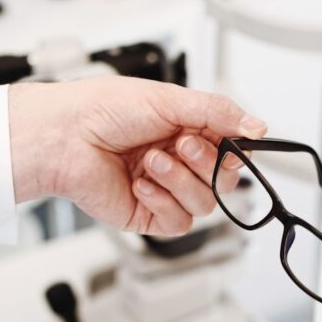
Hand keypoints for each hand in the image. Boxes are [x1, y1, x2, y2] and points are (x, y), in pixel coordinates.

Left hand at [9, 76, 264, 235]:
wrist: (64, 138)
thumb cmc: (102, 111)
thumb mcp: (170, 99)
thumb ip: (219, 113)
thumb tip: (257, 126)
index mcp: (186, 130)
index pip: (231, 150)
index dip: (236, 151)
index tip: (235, 143)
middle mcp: (178, 162)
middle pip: (224, 181)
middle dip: (205, 163)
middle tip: (180, 144)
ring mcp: (164, 190)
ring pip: (205, 204)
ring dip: (180, 181)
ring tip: (151, 161)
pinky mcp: (148, 215)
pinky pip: (179, 222)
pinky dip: (162, 202)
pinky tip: (140, 184)